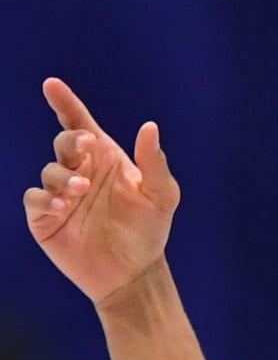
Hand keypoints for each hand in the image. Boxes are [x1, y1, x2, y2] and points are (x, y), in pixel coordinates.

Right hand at [23, 77, 178, 302]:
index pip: (78, 123)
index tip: (52, 85)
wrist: (134, 274)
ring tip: (81, 190)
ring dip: (63, 176)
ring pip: (49, 171)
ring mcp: (60, 193)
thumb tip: (150, 127)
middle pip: (63, 142)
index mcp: (102, 158)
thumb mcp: (161, 197)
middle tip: (85, 147)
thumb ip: (155, 163)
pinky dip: (45, 199)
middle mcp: (78, 170)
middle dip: (71, 141)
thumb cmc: (148, 232)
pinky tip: (63, 206)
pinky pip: (34, 199)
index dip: (64, 102)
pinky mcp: (46, 218)